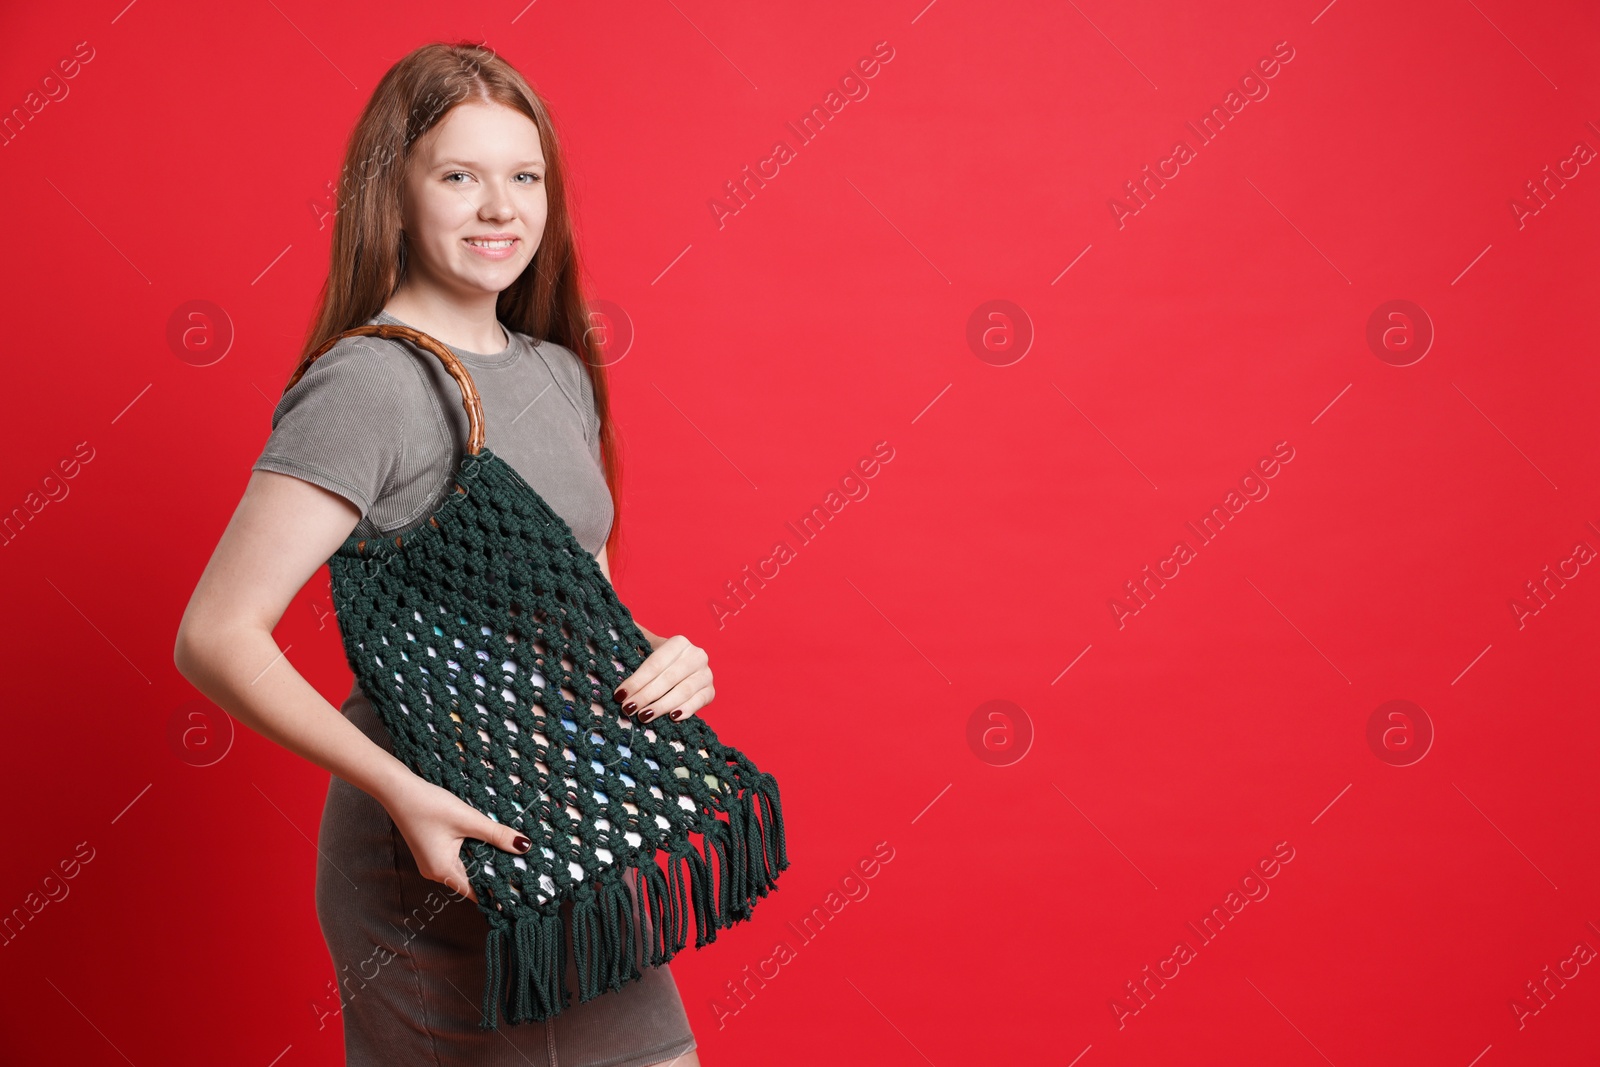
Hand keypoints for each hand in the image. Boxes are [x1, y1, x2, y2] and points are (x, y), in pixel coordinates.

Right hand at [380, 774, 531, 902]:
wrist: (398, 790)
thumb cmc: (428, 805)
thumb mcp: (468, 819)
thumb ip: (497, 834)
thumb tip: (523, 846)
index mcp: (443, 871)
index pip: (476, 892)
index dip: (497, 891)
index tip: (517, 890)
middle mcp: (435, 872)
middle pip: (472, 881)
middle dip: (493, 875)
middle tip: (520, 870)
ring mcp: (432, 862)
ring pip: (465, 869)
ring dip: (483, 862)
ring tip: (508, 857)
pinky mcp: (431, 851)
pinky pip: (456, 859)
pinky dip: (472, 853)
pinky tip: (485, 843)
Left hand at [614, 634, 713, 723]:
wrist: (683, 671)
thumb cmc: (660, 662)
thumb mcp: (647, 647)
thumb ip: (633, 638)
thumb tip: (610, 626)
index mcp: (679, 642)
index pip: (655, 663)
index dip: (636, 680)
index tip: (620, 694)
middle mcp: (696, 655)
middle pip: (668, 678)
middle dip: (646, 695)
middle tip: (628, 709)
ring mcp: (706, 674)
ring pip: (683, 691)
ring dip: (662, 706)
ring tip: (644, 716)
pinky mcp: (710, 691)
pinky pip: (698, 702)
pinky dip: (686, 710)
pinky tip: (672, 717)